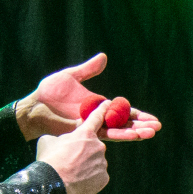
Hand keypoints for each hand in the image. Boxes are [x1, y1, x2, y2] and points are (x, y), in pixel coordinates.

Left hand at [16, 52, 160, 141]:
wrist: (36, 105)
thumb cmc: (50, 92)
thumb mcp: (71, 76)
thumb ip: (88, 69)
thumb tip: (103, 57)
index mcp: (98, 106)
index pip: (123, 112)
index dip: (137, 115)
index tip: (152, 119)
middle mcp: (98, 118)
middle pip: (124, 124)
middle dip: (141, 126)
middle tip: (157, 128)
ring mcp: (92, 126)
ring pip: (118, 131)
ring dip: (134, 132)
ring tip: (150, 133)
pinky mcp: (85, 131)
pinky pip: (106, 134)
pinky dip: (120, 134)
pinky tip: (132, 136)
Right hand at [35, 102, 110, 193]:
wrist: (53, 183)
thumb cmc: (49, 160)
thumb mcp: (48, 141)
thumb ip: (60, 138)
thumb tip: (61, 142)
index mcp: (85, 133)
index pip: (96, 118)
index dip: (102, 110)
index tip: (108, 103)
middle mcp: (98, 146)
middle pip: (93, 147)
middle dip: (83, 153)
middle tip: (69, 161)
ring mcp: (102, 162)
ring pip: (95, 163)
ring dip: (86, 167)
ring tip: (71, 174)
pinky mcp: (103, 178)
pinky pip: (97, 177)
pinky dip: (89, 180)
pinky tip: (78, 182)